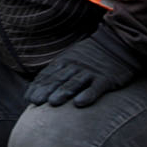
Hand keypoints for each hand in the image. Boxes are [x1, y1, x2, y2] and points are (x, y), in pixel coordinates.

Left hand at [23, 31, 141, 107]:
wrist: (118, 43)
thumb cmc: (92, 55)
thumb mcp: (72, 57)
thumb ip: (58, 70)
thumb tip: (40, 85)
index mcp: (66, 61)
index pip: (49, 74)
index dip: (38, 86)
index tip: (28, 97)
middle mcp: (76, 66)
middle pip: (59, 79)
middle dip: (46, 90)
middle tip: (36, 102)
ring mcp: (91, 72)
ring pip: (75, 83)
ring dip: (63, 93)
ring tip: (53, 103)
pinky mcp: (106, 78)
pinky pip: (96, 87)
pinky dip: (88, 95)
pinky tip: (80, 104)